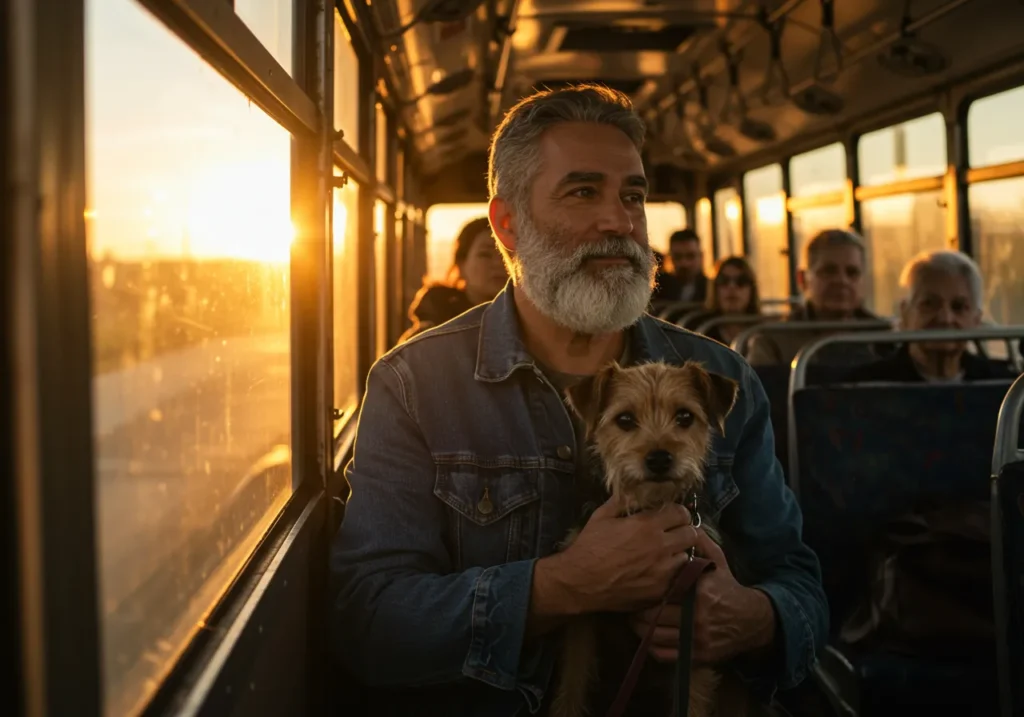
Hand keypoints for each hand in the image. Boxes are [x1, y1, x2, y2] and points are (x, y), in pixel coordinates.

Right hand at [552, 498, 700, 613]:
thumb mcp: (601, 517)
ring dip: (678, 552)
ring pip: (686, 556)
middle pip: (691, 534)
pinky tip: (658, 571)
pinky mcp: (660, 590)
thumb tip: (633, 491)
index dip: (677, 512)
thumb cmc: (589, 547)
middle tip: (672, 534)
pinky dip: (671, 572)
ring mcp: (663, 570)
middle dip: (683, 531)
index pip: (681, 512)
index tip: (671, 516)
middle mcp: (660, 546)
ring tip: (665, 554)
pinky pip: (677, 577)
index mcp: (647, 525)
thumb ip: (621, 501)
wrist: (580, 583)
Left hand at [628, 529, 775, 664]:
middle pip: (653, 616)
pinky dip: (652, 647)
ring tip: (633, 619)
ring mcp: (696, 639)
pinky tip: (649, 636)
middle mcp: (697, 617)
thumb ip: (699, 541)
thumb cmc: (727, 586)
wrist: (751, 620)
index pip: (661, 590)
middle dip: (636, 610)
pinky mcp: (697, 657)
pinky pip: (664, 655)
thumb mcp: (717, 560)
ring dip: (640, 629)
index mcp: (699, 591)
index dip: (644, 589)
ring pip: (654, 637)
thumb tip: (682, 522)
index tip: (635, 584)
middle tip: (629, 604)